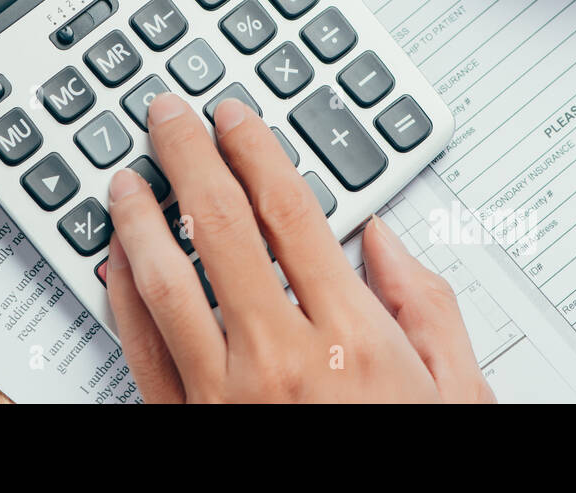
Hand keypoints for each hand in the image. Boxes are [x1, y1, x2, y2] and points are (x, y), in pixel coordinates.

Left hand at [104, 92, 493, 402]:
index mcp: (351, 336)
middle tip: (168, 116)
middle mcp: (280, 357)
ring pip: (163, 280)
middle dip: (187, 155)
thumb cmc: (408, 463)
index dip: (254, 147)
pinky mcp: (185, 426)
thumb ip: (426, 305)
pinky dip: (121, 297)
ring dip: (137, 218)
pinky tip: (115, 264)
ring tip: (127, 178)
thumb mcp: (459, 393)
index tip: (235, 117)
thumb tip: (384, 238)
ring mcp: (224, 395)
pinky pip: (139, 348)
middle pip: (218, 226)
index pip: (289, 210)